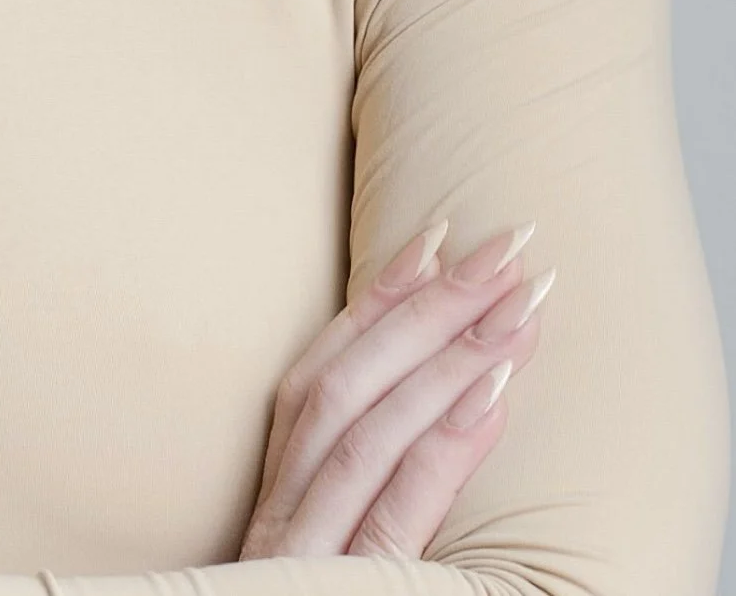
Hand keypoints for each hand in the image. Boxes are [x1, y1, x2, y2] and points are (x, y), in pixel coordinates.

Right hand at [239, 219, 552, 562]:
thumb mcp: (332, 564)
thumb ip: (369, 501)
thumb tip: (454, 407)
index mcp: (277, 504)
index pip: (319, 377)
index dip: (375, 302)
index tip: (436, 237)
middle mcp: (282, 518)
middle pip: (346, 387)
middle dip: (428, 307)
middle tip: (506, 248)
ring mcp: (308, 554)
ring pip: (370, 431)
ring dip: (449, 359)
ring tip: (521, 306)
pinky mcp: (349, 592)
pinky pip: (397, 509)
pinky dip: (442, 446)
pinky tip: (495, 395)